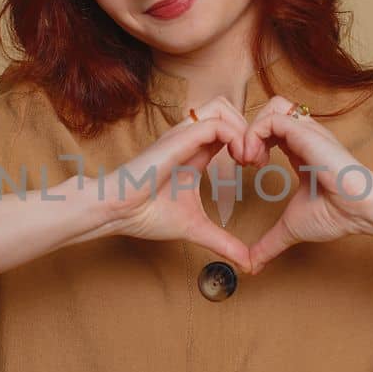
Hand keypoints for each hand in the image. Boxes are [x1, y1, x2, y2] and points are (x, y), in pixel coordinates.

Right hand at [103, 96, 257, 265]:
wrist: (116, 212)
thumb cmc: (145, 215)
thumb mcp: (196, 227)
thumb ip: (223, 241)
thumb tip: (247, 264)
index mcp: (194, 153)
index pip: (228, 129)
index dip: (248, 142)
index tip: (256, 168)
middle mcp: (189, 139)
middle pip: (227, 109)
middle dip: (250, 129)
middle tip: (255, 160)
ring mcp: (183, 136)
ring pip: (222, 107)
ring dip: (243, 128)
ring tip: (247, 158)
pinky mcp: (178, 140)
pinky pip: (215, 123)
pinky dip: (235, 136)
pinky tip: (239, 161)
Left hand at [240, 96, 372, 273]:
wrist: (360, 210)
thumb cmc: (335, 214)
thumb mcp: (291, 227)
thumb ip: (269, 243)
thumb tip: (252, 266)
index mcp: (301, 151)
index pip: (271, 130)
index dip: (252, 142)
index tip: (246, 167)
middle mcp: (304, 137)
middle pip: (271, 111)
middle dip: (248, 131)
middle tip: (243, 160)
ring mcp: (307, 132)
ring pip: (272, 107)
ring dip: (251, 130)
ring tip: (248, 158)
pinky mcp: (306, 133)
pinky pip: (272, 119)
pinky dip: (254, 135)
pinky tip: (254, 160)